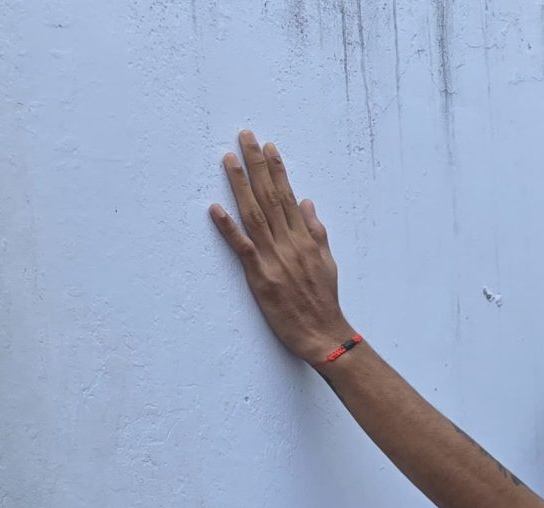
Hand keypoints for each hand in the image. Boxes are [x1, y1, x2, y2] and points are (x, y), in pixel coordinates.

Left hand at [209, 131, 354, 363]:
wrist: (324, 335)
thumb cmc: (324, 301)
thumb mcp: (328, 262)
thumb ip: (316, 232)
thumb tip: (306, 203)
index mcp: (305, 239)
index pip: (288, 196)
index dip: (277, 170)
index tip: (268, 147)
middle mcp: (289, 243)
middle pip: (270, 197)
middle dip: (257, 165)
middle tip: (246, 137)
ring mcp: (273, 258)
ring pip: (254, 214)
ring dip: (241, 185)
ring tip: (229, 159)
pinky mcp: (260, 277)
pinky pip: (241, 248)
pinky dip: (228, 227)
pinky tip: (215, 208)